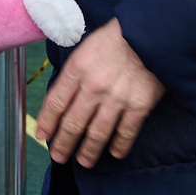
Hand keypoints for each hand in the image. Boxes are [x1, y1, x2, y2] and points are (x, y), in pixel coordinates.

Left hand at [33, 19, 165, 168]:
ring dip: (88, 151)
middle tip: (58, 156)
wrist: (153, 32)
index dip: (47, 122)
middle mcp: (94, 86)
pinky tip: (115, 153)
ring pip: (97, 133)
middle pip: (73, 123)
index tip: (42, 135)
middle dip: (63, 144)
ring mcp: (117, 98)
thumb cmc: (118, 37)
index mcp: (78, 68)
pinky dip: (120, 146)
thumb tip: (63, 95)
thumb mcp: (87, 47)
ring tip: (84, 161)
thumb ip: (75, 72)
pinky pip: (126, 132)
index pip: (56, 102)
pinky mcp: (139, 105)